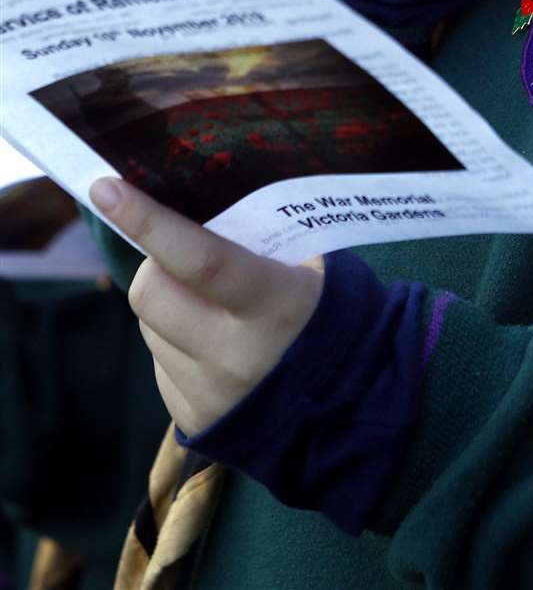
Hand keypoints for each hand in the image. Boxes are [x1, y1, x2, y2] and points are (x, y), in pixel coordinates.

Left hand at [89, 177, 322, 435]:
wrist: (350, 401)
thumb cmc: (329, 310)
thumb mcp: (309, 264)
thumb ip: (254, 241)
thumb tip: (188, 209)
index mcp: (274, 305)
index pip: (201, 259)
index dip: (150, 221)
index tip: (107, 188)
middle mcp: (235, 355)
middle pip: (152, 293)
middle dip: (155, 264)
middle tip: (183, 254)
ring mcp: (210, 393)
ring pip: (149, 326)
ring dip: (168, 305)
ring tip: (211, 305)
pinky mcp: (192, 419)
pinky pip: (160, 362)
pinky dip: (176, 343)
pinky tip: (214, 344)